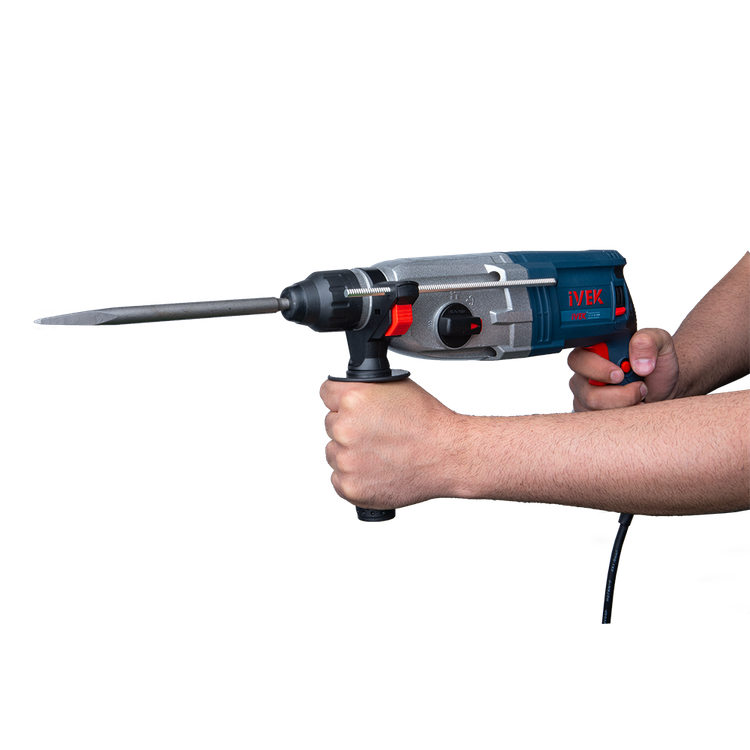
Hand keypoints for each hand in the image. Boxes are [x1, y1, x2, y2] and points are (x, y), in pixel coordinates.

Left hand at [319, 378, 460, 509]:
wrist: (448, 456)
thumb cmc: (427, 422)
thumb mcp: (396, 387)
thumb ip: (365, 389)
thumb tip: (347, 394)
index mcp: (354, 398)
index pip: (327, 393)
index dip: (340, 400)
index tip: (349, 407)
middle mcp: (345, 428)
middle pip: (330, 423)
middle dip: (348, 427)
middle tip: (375, 434)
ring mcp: (346, 459)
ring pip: (333, 452)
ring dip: (349, 453)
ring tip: (379, 454)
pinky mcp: (350, 486)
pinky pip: (338, 478)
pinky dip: (353, 476)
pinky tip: (375, 471)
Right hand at [567, 327, 678, 411]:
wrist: (663, 388)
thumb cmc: (656, 363)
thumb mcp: (660, 343)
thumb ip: (648, 342)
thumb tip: (637, 364)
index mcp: (594, 350)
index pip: (578, 358)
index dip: (595, 368)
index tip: (619, 374)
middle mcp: (584, 373)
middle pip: (580, 386)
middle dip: (612, 392)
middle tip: (637, 388)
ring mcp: (584, 394)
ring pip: (592, 406)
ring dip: (623, 404)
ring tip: (640, 394)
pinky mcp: (590, 412)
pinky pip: (598, 419)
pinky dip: (621, 416)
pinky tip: (634, 407)